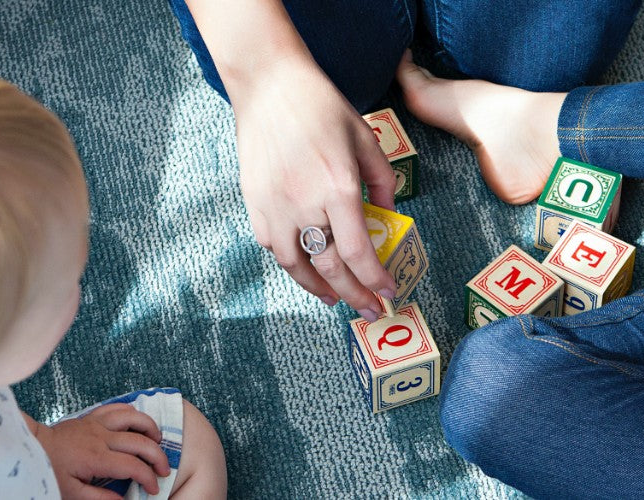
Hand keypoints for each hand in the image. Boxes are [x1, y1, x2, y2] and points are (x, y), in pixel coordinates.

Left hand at [30, 405, 169, 499]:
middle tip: (164, 470)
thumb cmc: (49, 471)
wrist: (31, 447)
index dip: (148, 478)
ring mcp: (97, 424)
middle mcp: (101, 437)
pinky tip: (138, 423)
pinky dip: (133, 413)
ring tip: (157, 441)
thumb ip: (99, 499)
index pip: (133, 467)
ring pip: (133, 417)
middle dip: (158, 456)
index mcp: (96, 458)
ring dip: (150, 428)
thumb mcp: (71, 493)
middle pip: (141, 442)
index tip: (153, 489)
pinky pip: (118, 407)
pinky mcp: (92, 416)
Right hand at [232, 59, 397, 319]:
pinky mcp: (254, 203)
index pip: (359, 253)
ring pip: (296, 266)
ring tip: (336, 297)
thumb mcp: (365, 139)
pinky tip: (307, 267)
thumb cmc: (321, 107)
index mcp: (338, 187)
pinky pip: (274, 247)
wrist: (269, 85)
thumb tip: (389, 217)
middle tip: (370, 310)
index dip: (374, 280)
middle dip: (355, 296)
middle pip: (331, 268)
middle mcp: (304, 204)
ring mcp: (275, 206)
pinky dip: (292, 263)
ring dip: (319, 289)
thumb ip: (382, 182)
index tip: (388, 293)